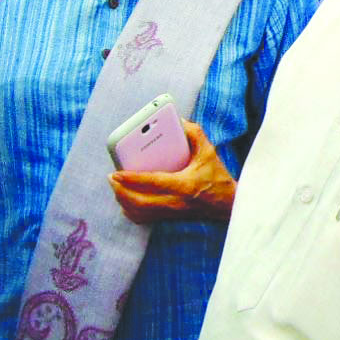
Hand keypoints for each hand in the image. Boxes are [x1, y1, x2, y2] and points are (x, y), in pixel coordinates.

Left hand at [109, 121, 234, 223]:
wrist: (228, 205)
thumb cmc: (217, 177)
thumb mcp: (209, 152)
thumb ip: (194, 134)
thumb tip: (178, 121)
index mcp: (184, 185)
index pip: (152, 182)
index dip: (132, 178)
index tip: (116, 172)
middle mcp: (175, 202)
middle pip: (139, 203)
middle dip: (120, 191)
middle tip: (112, 178)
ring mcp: (171, 213)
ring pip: (138, 214)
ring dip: (123, 201)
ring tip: (116, 186)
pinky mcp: (169, 218)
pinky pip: (143, 219)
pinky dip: (131, 210)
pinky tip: (126, 200)